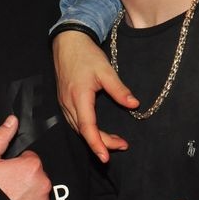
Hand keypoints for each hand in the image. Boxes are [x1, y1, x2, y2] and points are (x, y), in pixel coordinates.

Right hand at [0, 115, 50, 199]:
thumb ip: (1, 137)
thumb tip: (12, 120)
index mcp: (32, 165)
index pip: (30, 159)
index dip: (17, 165)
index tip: (7, 173)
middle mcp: (44, 182)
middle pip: (36, 174)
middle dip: (24, 178)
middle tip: (7, 186)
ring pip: (38, 191)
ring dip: (28, 193)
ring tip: (11, 199)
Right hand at [53, 30, 137, 161]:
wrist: (68, 42)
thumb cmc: (86, 54)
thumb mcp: (106, 70)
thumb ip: (119, 89)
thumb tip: (134, 104)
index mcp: (79, 97)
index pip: (88, 128)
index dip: (97, 144)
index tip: (106, 157)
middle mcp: (69, 104)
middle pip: (84, 132)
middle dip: (102, 143)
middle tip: (122, 145)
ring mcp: (64, 103)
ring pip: (78, 128)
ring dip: (95, 138)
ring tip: (115, 141)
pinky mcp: (65, 101)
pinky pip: (75, 122)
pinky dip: (87, 130)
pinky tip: (98, 131)